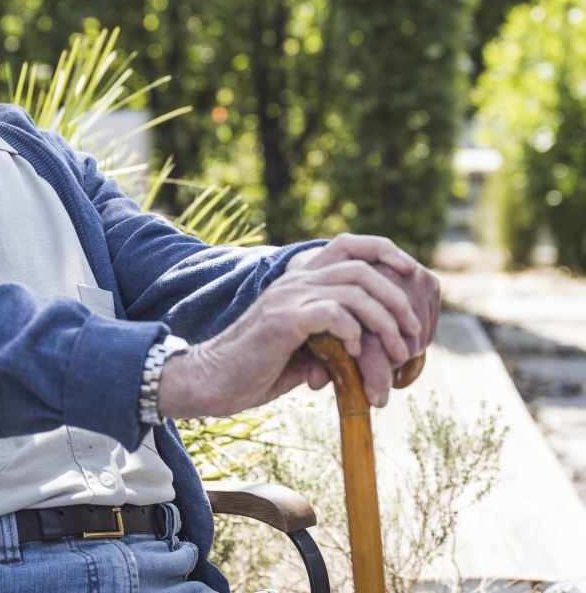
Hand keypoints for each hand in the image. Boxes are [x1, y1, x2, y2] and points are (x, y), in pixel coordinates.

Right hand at [158, 234, 434, 417]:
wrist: (212, 380)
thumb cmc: (254, 369)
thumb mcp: (301, 351)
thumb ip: (330, 340)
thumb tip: (366, 350)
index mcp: (299, 282)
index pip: (348, 244)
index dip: (384, 251)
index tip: (412, 272)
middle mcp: (294, 281)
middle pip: (361, 267)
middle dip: (396, 298)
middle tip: (411, 333)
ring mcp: (287, 298)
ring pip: (354, 290)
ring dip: (385, 321)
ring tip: (396, 352)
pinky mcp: (282, 320)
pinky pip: (332, 314)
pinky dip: (353, 332)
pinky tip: (353, 354)